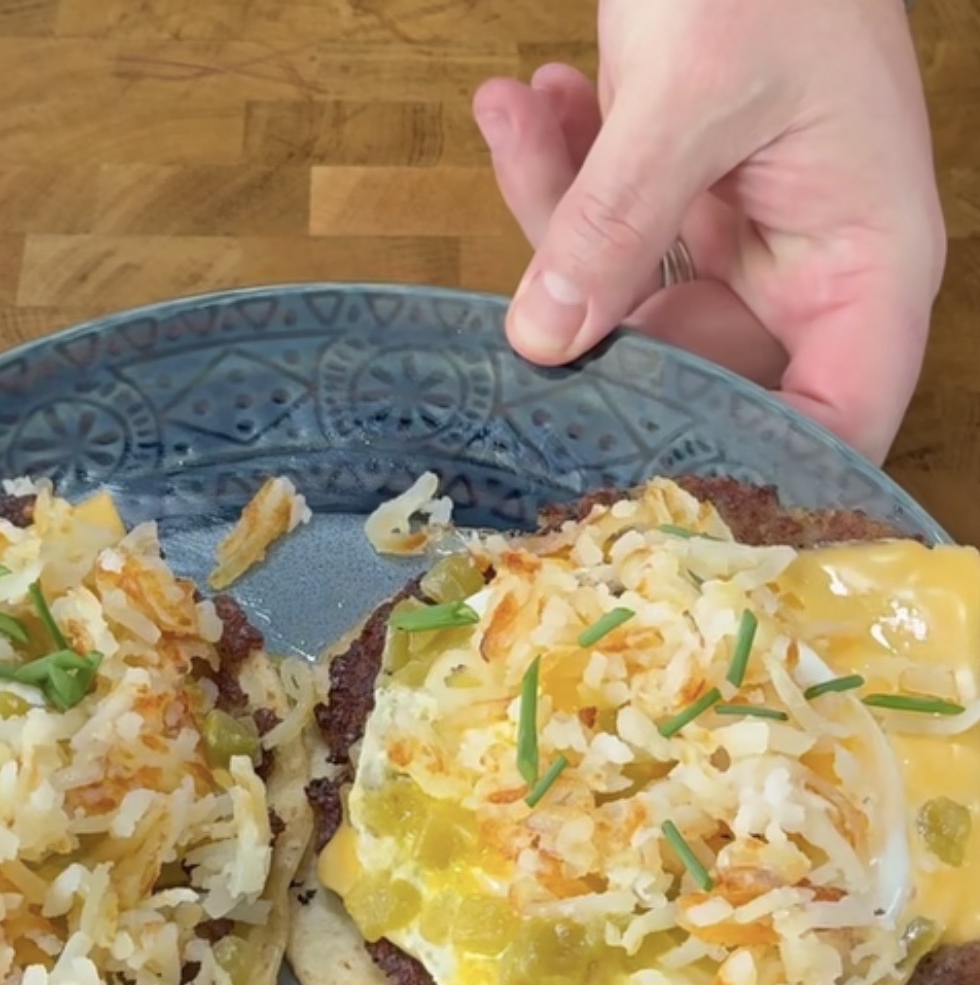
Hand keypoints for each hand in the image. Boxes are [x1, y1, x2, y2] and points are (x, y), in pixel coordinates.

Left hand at [474, 0, 945, 462]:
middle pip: (711, 382)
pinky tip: (525, 102)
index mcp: (865, 263)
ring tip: (520, 117)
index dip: (758, 479)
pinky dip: (557, 175)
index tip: (646, 496)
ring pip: (636, 308)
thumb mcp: (691, 88)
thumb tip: (545, 339)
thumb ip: (615, 220)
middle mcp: (811, 267)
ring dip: (559, 226)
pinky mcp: (687, 195)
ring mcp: (745, 234)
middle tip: (522, 323)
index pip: (838, 424)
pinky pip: (612, 233)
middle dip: (607, 348)